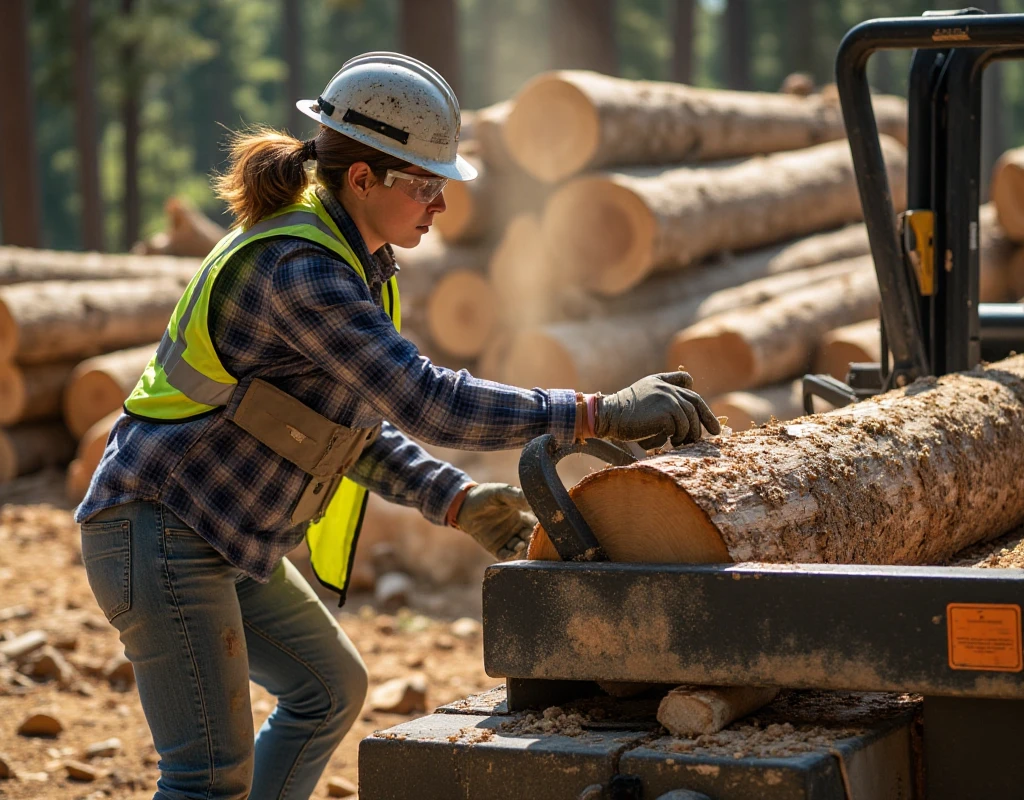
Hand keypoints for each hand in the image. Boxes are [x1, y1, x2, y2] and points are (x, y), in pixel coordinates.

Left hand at [454, 483, 536, 559]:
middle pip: (531, 539)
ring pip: (520, 548)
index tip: (544, 528)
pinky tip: (510, 552)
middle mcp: (517, 529)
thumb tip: (532, 500)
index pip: (537, 524)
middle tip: (534, 540)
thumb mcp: (501, 492)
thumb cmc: (485, 495)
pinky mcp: (496, 548)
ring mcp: (507, 539)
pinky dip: (509, 556)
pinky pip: (505, 555)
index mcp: (522, 515)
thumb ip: (516, 496)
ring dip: (522, 548)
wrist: (464, 505)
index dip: (541, 527)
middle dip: (534, 541)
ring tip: (519, 544)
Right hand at [596, 371, 720, 447]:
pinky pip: (680, 428)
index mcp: (661, 381)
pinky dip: (676, 438)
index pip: (686, 383)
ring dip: (689, 434)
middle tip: (715, 432)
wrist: (609, 415)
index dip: (696, 396)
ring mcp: (668, 398)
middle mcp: (667, 387)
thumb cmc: (623, 412)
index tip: (703, 410)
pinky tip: (668, 442)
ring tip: (681, 443)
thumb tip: (680, 414)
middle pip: (695, 402)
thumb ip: (659, 395)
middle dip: (708, 418)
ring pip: (690, 419)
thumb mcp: (641, 397)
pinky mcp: (666, 412)